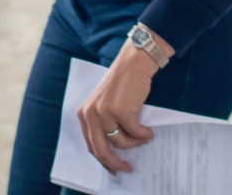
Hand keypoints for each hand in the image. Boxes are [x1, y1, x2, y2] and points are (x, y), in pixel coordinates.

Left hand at [77, 31, 172, 175]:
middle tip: (127, 168)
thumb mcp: (105, 105)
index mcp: (84, 113)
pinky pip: (134, 133)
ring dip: (135, 143)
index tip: (113, 169)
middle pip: (100, 150)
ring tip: (144, 137)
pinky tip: (148, 131)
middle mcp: (90, 113)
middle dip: (114, 163)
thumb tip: (113, 152)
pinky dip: (143, 135)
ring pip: (120, 142)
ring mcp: (104, 112)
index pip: (91, 145)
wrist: (134, 63)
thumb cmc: (122, 85)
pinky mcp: (120, 110)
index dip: (102, 160)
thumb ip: (104, 125)